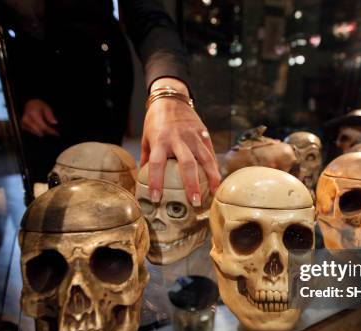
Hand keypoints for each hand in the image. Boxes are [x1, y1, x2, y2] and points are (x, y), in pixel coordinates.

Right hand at [21, 99, 58, 137]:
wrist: (29, 104)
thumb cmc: (38, 105)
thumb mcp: (46, 108)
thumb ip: (50, 115)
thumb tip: (55, 123)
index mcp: (33, 113)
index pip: (43, 126)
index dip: (50, 131)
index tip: (57, 133)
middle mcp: (26, 119)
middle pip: (39, 131)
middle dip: (48, 133)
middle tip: (54, 133)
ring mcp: (23, 123)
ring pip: (35, 132)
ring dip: (43, 133)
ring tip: (50, 131)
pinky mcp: (23, 126)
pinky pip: (32, 132)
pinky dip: (38, 132)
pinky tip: (43, 131)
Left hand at [140, 79, 219, 205]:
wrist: (171, 98)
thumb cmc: (156, 121)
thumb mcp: (146, 138)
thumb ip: (147, 158)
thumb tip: (143, 179)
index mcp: (160, 141)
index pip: (156, 164)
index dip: (156, 182)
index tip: (156, 198)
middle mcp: (178, 139)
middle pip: (187, 164)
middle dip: (191, 184)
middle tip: (194, 202)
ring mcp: (193, 136)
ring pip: (205, 159)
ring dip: (211, 177)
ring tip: (213, 193)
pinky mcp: (203, 133)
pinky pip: (211, 152)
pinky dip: (214, 166)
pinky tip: (217, 180)